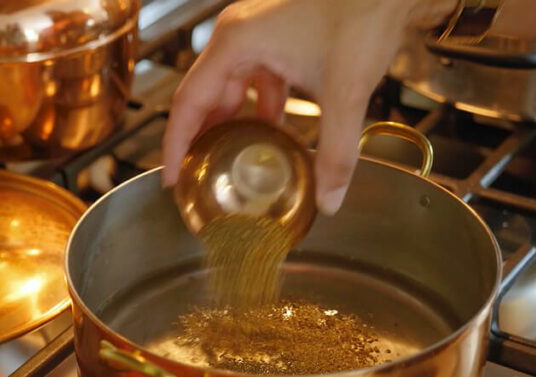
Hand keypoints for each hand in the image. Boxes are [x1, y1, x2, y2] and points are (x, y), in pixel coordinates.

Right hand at [162, 0, 455, 214]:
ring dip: (230, 122)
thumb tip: (329, 199)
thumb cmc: (362, 10)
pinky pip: (255, 75)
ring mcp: (257, 30)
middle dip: (200, 137)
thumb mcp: (346, 91)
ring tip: (228, 158)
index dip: (177, 143)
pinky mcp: (278, 32)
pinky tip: (271, 130)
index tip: (173, 176)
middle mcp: (238, 33)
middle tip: (197, 173)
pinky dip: (258, 105)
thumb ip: (335, 152)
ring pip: (229, 85)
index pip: (188, 101)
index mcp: (236, 42)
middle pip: (204, 94)